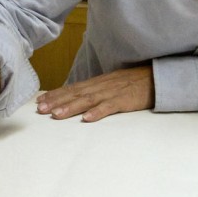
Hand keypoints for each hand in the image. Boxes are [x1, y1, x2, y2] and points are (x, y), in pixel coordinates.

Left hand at [36, 65, 153, 121]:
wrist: (158, 77)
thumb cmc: (134, 83)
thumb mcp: (111, 84)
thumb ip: (96, 91)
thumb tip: (78, 99)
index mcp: (98, 82)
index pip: (73, 88)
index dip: (56, 94)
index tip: (40, 101)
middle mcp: (102, 86)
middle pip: (76, 94)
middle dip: (57, 101)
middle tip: (40, 110)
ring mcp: (113, 92)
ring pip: (88, 100)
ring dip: (71, 107)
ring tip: (56, 115)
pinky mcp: (125, 100)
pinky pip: (110, 106)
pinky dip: (98, 112)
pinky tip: (87, 119)